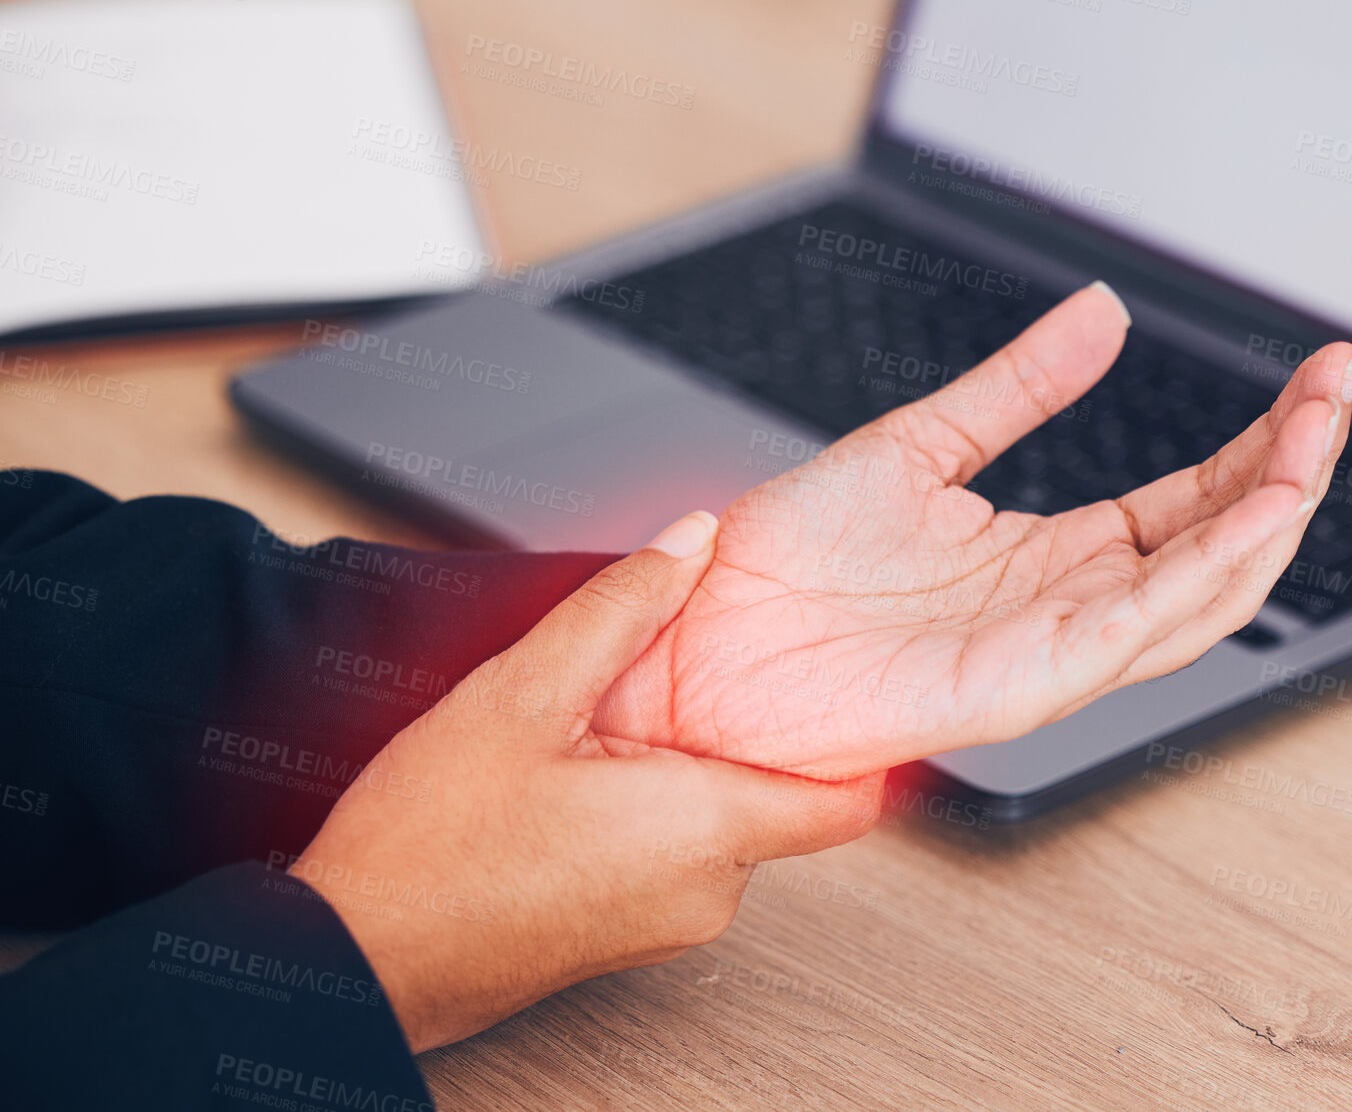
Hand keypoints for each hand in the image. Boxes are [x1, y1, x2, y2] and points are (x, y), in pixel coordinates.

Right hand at [293, 513, 881, 1051]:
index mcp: (705, 831)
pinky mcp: (627, 933)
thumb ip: (621, 607)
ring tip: (604, 721)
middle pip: (776, 791)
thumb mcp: (522, 694)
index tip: (835, 676)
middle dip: (736, 723)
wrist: (353, 955)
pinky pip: (677, 853)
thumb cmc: (425, 851)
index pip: (850, 797)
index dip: (854, 732)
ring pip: (720, 818)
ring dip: (682, 761)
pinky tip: (578, 771)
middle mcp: (707, 893)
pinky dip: (651, 802)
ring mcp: (668, 925)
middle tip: (678, 669)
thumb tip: (692, 541)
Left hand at [594, 282, 1351, 778]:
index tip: (1317, 373)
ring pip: (1196, 599)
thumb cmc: (788, 561)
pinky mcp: (1011, 686)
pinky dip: (1196, 580)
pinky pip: (1125, 635)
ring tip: (1315, 441)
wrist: (699, 634)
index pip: (1193, 502)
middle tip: (1337, 390)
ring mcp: (1044, 652)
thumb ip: (1017, 386)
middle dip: (1290, 472)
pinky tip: (1247, 518)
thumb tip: (1101, 314)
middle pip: (1216, 548)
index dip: (1263, 443)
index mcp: (1050, 556)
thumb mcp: (919, 443)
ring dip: (1266, 523)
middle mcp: (1063, 608)